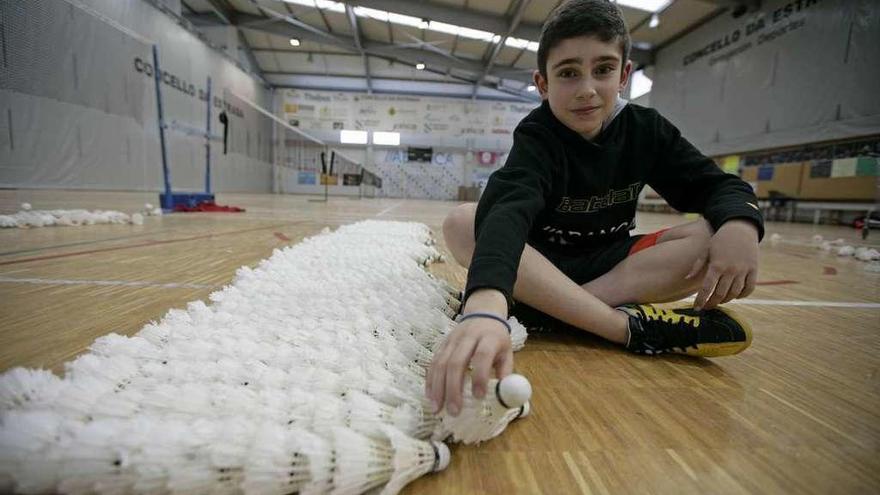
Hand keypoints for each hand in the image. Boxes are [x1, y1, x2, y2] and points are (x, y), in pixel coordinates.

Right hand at [426, 290, 513, 415]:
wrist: (483, 314)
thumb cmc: (496, 338)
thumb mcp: (507, 352)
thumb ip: (505, 373)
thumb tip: (503, 397)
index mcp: (488, 338)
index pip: (482, 356)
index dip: (479, 376)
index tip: (479, 397)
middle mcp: (468, 337)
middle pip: (456, 362)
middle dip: (453, 388)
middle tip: (454, 411)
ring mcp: (452, 340)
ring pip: (440, 363)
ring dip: (437, 387)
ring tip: (437, 408)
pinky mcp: (441, 344)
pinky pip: (433, 362)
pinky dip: (430, 380)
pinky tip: (430, 396)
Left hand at [687, 219, 758, 310]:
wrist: (740, 228)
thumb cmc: (720, 239)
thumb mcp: (706, 250)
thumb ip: (697, 265)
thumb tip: (686, 278)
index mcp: (716, 265)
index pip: (707, 288)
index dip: (701, 300)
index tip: (696, 308)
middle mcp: (730, 270)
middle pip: (720, 294)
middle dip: (712, 303)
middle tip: (706, 307)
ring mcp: (743, 270)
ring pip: (735, 293)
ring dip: (726, 300)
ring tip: (718, 301)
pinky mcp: (754, 269)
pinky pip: (749, 288)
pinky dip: (743, 295)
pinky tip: (735, 296)